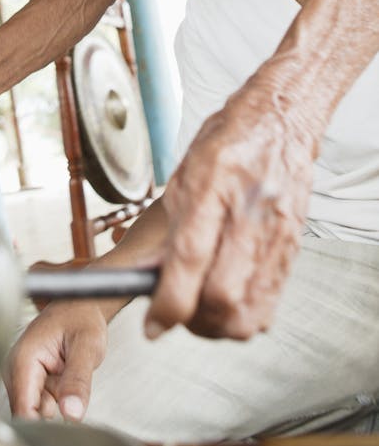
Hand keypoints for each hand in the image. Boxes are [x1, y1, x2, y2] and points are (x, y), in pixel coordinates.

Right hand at [3, 301, 107, 421]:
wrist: (76, 306)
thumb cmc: (80, 318)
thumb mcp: (87, 346)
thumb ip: (79, 380)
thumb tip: (71, 414)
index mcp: (23, 359)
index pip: (23, 411)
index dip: (43, 426)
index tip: (66, 419)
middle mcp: (13, 369)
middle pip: (27, 415)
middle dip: (51, 413)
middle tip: (70, 388)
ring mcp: (18, 376)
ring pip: (33, 412)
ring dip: (54, 406)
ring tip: (65, 379)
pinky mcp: (24, 381)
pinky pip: (38, 405)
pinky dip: (54, 400)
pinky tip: (60, 381)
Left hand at [146, 71, 316, 339]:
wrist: (281, 118)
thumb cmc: (230, 138)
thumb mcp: (185, 174)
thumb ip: (171, 227)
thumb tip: (153, 274)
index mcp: (213, 188)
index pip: (189, 261)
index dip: (167, 303)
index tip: (153, 323)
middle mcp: (249, 214)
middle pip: (222, 299)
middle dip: (192, 321)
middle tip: (175, 315)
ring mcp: (276, 234)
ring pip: (249, 312)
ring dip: (218, 326)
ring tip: (200, 312)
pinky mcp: (292, 248)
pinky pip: (270, 303)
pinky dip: (244, 316)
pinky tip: (227, 302)